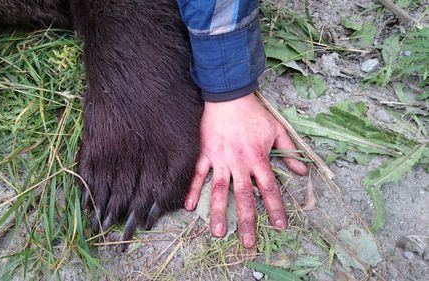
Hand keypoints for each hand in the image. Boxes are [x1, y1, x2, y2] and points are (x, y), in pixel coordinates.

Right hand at [185, 93, 307, 247]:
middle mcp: (239, 163)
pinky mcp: (205, 154)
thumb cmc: (254, 114)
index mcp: (258, 158)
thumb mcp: (277, 131)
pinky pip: (198, 175)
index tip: (280, 226)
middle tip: (248, 242)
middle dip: (247, 221)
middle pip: (244, 197)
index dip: (276, 208)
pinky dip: (194, 190)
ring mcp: (220, 160)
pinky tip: (190, 207)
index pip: (269, 188)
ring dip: (219, 212)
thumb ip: (289, 152)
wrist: (228, 97)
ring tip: (219, 233)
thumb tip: (302, 171)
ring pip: (220, 191)